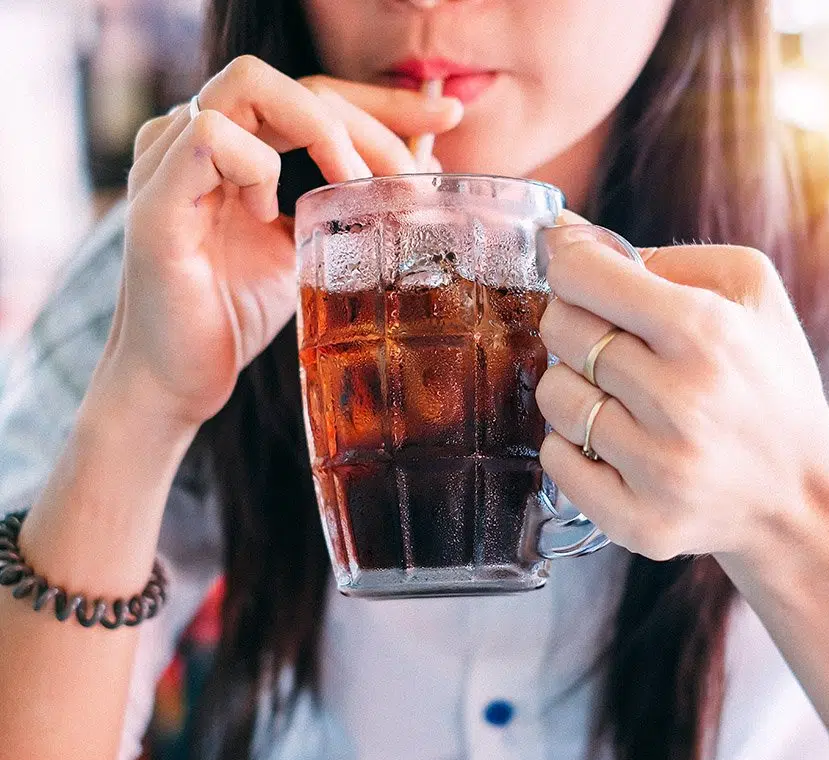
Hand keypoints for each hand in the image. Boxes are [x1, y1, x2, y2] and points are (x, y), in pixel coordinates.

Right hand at [102, 56, 462, 428]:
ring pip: (249, 86)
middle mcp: (195, 138)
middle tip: (411, 176)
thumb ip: (351, 201)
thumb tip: (422, 166)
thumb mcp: (312, 248)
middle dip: (371, 118)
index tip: (446, 117)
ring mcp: (168, 163)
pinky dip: (254, 166)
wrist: (178, 382)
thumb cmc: (236, 313)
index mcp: (234, 143)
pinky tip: (267, 215)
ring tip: (350, 188)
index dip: (382, 101)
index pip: (315, 92)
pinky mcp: (155, 203)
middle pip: (294, 81)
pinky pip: (208, 137)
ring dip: (321, 131)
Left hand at [535, 217, 828, 561]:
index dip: (571, 267)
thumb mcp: (750, 291)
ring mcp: (659, 468)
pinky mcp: (640, 521)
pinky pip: (555, 461)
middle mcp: (682, 400)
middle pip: (562, 330)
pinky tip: (615, 442)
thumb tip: (565, 236)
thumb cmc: (770, 381)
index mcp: (706, 331)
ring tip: (618, 396)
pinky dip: (572, 447)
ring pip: (554, 395)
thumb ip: (662, 256)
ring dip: (574, 387)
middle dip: (575, 323)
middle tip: (611, 340)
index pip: (582, 275)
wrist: (802, 495)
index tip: (582, 276)